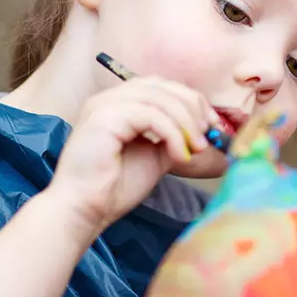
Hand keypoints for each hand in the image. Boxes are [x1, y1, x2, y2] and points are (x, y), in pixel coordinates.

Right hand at [47, 77, 219, 236]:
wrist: (84, 210)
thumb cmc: (114, 188)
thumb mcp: (154, 156)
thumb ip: (173, 137)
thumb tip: (204, 131)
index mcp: (118, 104)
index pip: (161, 86)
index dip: (191, 100)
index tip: (212, 126)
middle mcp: (108, 98)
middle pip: (162, 85)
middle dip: (192, 108)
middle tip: (207, 136)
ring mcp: (103, 105)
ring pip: (158, 97)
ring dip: (185, 123)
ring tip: (197, 149)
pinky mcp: (103, 117)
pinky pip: (150, 114)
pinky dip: (172, 133)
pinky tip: (179, 156)